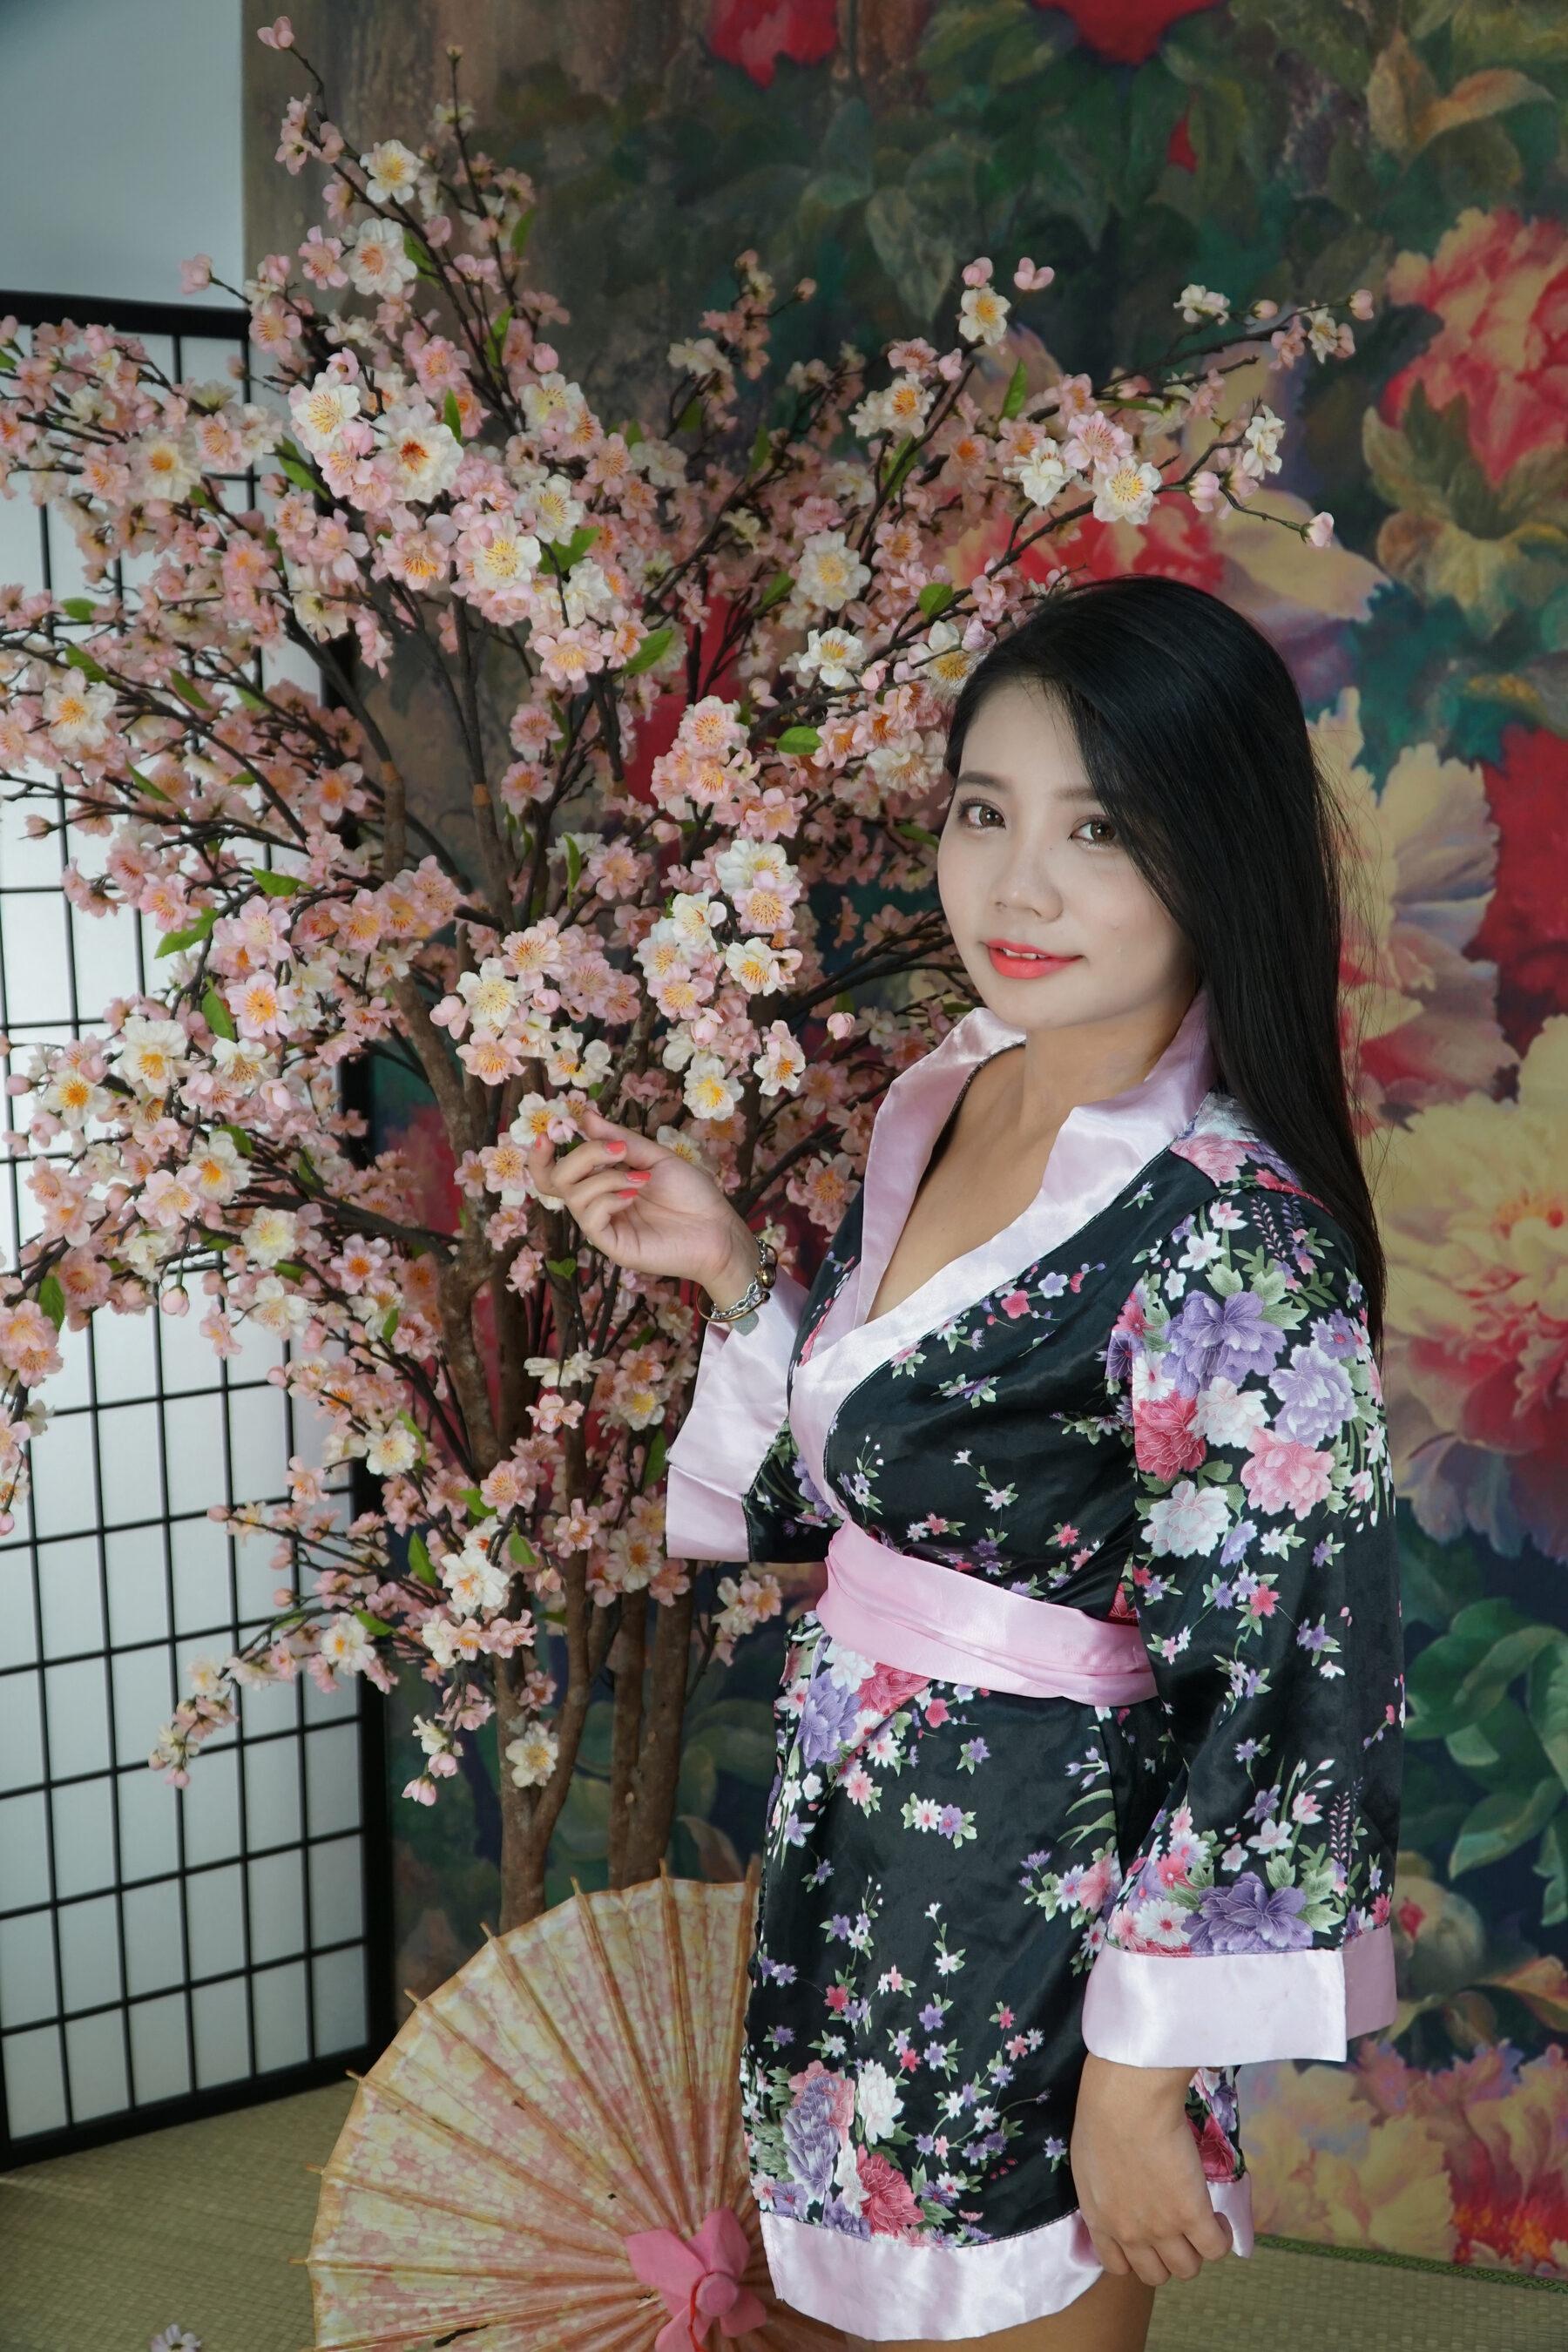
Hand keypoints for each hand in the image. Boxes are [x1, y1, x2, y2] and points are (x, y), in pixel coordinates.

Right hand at [528, 1103, 760, 1302]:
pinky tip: (634, 1196)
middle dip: (582, 1156)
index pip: (556, 1173)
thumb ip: (619, 1138)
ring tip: (642, 1179)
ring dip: (606, 1176)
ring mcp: (603, 1225)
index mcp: (602, 1181)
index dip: (541, 1157)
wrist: (717, 1228)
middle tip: (617, 1150)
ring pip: (573, 1195)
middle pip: (556, 1179)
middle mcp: (596, 1203)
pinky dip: (608, 1199)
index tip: (547, 1136)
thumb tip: (585, 1116)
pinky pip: (590, 1218)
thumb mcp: (655, 1156)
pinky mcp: (612, 1245)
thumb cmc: (691, 1194)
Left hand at [1070, 2053, 1232, 2288]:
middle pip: (1156, 2275)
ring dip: (1197, 2251)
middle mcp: (1130, 2234)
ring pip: (1187, 2269)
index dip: (1137, 2256)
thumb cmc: (1100, 2116)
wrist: (1125, 2102)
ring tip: (1202, 2223)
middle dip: (1167, 2256)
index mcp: (1100, 2220)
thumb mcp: (1088, 2163)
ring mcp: (1162, 2229)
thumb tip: (1116, 2190)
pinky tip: (1219, 2218)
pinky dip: (1222, 2238)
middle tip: (1177, 2228)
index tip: (1147, 2236)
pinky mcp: (1192, 2215)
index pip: (1118, 2266)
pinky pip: (1216, 2248)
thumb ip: (1100, 2190)